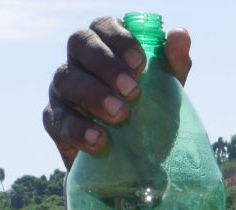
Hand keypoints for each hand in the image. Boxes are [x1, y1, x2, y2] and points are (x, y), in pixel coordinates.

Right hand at [43, 16, 191, 169]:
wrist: (133, 157)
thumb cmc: (148, 110)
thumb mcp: (165, 88)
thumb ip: (172, 63)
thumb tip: (180, 35)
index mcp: (105, 45)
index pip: (104, 26)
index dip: (120, 40)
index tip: (141, 63)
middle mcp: (79, 60)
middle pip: (80, 45)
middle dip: (107, 66)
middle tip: (132, 90)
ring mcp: (63, 88)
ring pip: (67, 80)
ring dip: (94, 95)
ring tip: (119, 115)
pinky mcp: (55, 119)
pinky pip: (59, 119)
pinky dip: (79, 129)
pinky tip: (99, 140)